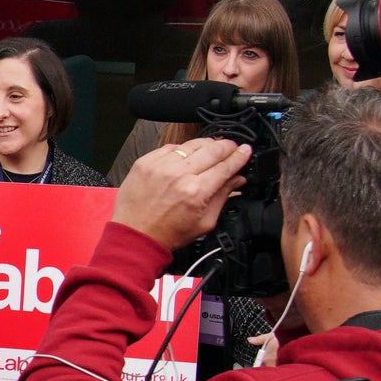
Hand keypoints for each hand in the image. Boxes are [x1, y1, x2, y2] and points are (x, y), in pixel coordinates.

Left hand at [111, 136, 249, 251]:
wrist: (135, 235)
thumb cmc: (167, 233)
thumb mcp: (204, 222)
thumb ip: (223, 196)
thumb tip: (237, 179)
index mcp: (196, 191)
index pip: (225, 167)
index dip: (239, 157)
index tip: (246, 151)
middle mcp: (178, 174)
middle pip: (212, 150)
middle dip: (227, 146)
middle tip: (233, 147)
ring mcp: (160, 165)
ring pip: (192, 144)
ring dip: (207, 144)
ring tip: (213, 148)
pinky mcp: (146, 162)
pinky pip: (171, 148)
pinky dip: (183, 150)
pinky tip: (188, 155)